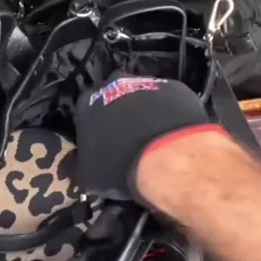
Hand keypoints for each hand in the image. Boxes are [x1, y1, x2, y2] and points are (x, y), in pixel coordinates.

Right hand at [73, 76, 224, 200]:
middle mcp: (114, 85)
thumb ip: (83, 165)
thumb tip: (82, 169)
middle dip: (121, 121)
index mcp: (88, 103)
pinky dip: (170, 116)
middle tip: (130, 147)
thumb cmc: (122, 165)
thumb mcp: (90, 176)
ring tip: (155, 145)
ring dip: (147, 116)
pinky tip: (173, 137)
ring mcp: (148, 84)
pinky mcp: (177, 88)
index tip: (103, 149)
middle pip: (115, 102)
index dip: (95, 133)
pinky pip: (170, 102)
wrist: (166, 156)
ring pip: (144, 100)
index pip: (86, 115)